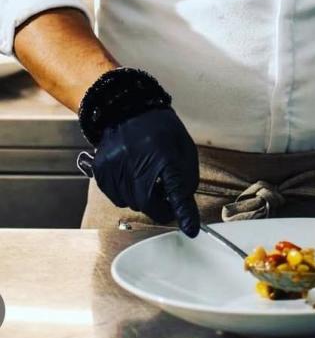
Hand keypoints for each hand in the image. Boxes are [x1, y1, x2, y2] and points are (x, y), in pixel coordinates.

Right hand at [92, 106, 199, 235]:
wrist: (127, 108)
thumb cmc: (159, 130)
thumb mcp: (183, 148)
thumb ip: (185, 179)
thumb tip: (183, 208)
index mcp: (164, 153)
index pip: (176, 188)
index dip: (184, 211)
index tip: (190, 229)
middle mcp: (137, 160)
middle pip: (148, 203)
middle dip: (158, 206)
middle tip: (163, 195)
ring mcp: (116, 165)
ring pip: (131, 204)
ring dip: (141, 198)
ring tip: (144, 174)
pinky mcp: (101, 170)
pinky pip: (116, 198)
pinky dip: (126, 194)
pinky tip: (130, 175)